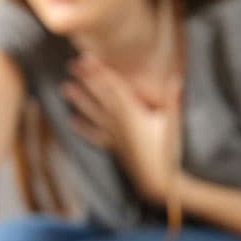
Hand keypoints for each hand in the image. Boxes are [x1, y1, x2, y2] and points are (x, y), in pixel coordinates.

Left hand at [62, 54, 182, 203]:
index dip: (99, 72)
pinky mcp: (114, 148)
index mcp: (132, 113)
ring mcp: (114, 136)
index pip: (112, 87)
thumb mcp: (174, 123)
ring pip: (93, 114)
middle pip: (100, 96)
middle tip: (71, 65)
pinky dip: (83, 128)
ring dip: (79, 100)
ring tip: (64, 88)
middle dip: (86, 80)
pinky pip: (94, 136)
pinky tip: (72, 121)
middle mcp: (118, 123)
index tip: (86, 59)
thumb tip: (176, 78)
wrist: (159, 181)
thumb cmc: (168, 152)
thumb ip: (173, 100)